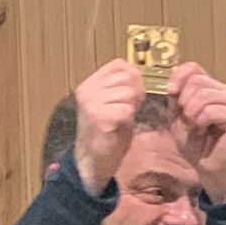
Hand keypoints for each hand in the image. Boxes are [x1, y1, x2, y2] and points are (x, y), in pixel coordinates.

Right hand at [71, 59, 146, 194]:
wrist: (93, 159)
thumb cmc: (108, 132)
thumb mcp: (113, 102)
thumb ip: (122, 87)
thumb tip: (138, 72)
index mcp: (90, 83)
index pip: (119, 65)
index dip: (133, 77)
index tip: (131, 94)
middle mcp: (87, 89)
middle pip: (127, 78)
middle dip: (135, 93)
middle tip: (127, 109)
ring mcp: (91, 102)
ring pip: (128, 93)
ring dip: (132, 107)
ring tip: (122, 117)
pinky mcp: (98, 116)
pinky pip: (126, 110)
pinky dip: (128, 119)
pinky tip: (119, 126)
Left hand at [167, 63, 225, 201]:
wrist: (206, 164)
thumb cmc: (194, 141)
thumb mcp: (176, 113)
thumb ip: (175, 93)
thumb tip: (174, 73)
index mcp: (209, 87)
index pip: (194, 67)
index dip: (179, 77)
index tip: (171, 93)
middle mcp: (224, 91)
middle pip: (197, 80)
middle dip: (184, 100)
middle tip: (187, 118)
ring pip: (205, 94)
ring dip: (193, 111)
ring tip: (195, 125)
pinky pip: (214, 110)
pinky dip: (203, 119)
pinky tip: (203, 128)